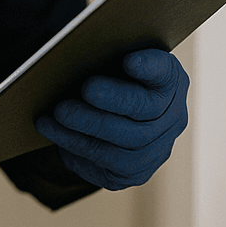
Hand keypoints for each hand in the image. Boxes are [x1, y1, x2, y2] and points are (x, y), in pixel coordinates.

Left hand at [35, 48, 189, 189]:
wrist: (117, 115)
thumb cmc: (112, 77)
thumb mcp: (116, 59)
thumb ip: (108, 54)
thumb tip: (78, 53)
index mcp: (169, 80)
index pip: (165, 71)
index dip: (149, 66)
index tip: (129, 61)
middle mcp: (172, 117)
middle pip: (142, 112)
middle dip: (107, 104)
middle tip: (75, 96)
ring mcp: (157, 149)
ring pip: (123, 148)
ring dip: (82, 133)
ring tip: (53, 118)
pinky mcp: (136, 173)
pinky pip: (108, 168)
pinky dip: (78, 152)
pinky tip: (58, 138)